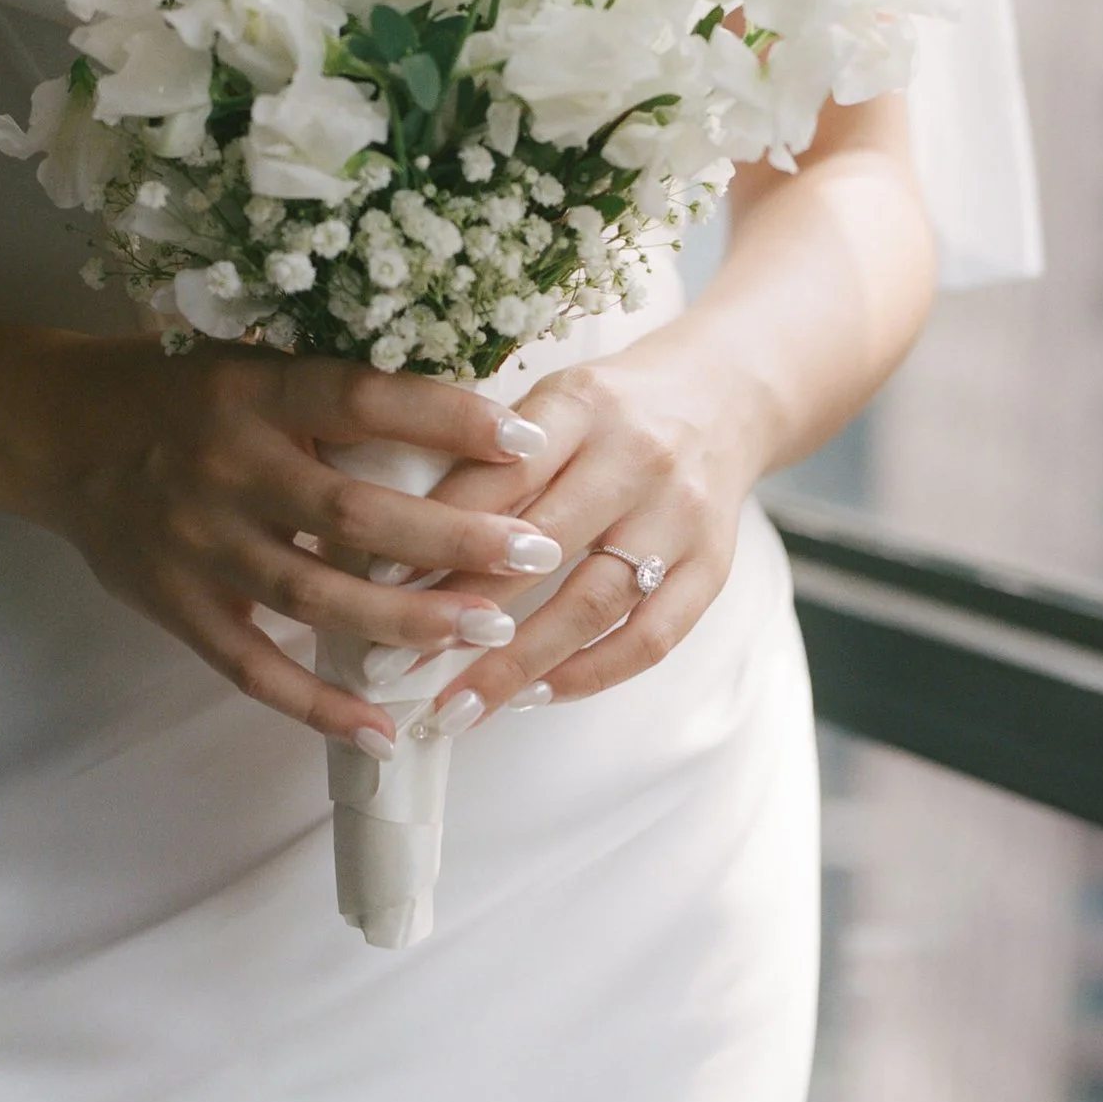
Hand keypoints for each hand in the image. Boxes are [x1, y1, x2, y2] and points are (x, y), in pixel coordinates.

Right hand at [26, 341, 561, 749]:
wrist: (53, 432)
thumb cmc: (175, 386)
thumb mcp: (249, 362)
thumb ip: (330, 394)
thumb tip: (456, 411)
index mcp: (251, 393)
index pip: (362, 400)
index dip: (447, 419)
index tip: (527, 438)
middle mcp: (226, 468)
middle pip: (354, 516)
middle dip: (454, 539)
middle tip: (536, 553)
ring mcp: (198, 546)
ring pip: (316, 599)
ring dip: (410, 622)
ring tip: (490, 630)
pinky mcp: (178, 606)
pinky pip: (255, 669)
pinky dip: (320, 706)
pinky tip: (386, 730)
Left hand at [411, 343, 763, 728]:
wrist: (726, 395)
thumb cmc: (611, 407)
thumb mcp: (549, 401)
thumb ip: (487, 456)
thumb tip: (395, 534)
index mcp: (584, 403)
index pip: (503, 474)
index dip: (438, 530)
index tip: (375, 582)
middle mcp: (638, 457)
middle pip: (544, 544)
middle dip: (464, 610)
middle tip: (394, 668)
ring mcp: (682, 516)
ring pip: (595, 601)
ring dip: (520, 661)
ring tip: (460, 706)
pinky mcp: (713, 565)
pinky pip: (652, 636)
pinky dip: (591, 673)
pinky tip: (535, 695)